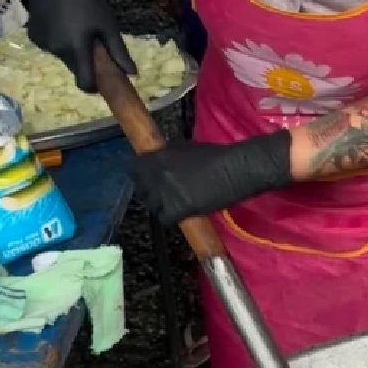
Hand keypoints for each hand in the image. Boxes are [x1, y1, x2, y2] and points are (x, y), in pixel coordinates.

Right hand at [14, 0, 134, 92]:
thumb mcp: (107, 23)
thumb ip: (118, 51)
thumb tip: (132, 74)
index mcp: (76, 49)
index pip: (85, 83)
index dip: (94, 86)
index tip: (102, 79)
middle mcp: (57, 52)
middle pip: (75, 68)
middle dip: (86, 61)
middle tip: (94, 42)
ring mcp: (43, 44)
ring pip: (64, 56)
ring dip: (73, 49)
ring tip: (77, 26)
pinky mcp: (34, 36)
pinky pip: (52, 46)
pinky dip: (59, 40)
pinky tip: (62, 21)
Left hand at [131, 132, 292, 225]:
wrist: (235, 169)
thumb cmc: (216, 155)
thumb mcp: (185, 148)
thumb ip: (167, 155)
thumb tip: (157, 161)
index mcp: (157, 157)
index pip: (132, 169)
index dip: (139, 174)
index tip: (146, 177)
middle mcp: (157, 175)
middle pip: (140, 189)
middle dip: (150, 191)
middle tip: (165, 192)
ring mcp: (165, 193)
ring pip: (152, 205)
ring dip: (162, 205)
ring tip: (176, 203)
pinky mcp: (177, 209)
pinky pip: (165, 218)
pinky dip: (172, 218)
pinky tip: (183, 213)